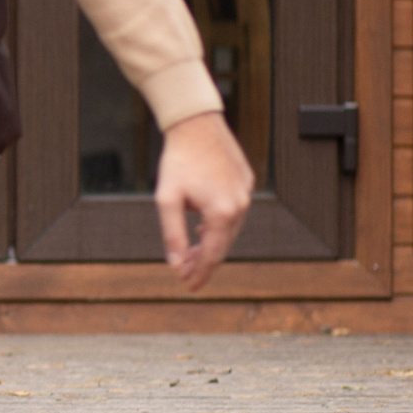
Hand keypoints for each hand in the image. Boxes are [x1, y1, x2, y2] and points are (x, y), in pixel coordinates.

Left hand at [154, 110, 254, 291]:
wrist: (196, 125)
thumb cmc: (178, 162)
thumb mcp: (167, 200)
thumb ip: (173, 235)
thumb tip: (177, 265)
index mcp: (222, 213)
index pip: (213, 255)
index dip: (200, 274)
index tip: (188, 287)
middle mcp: (240, 206)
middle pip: (223, 245)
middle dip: (204, 262)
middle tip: (185, 274)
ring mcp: (245, 194)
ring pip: (230, 230)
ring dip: (211, 243)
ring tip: (192, 255)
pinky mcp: (245, 183)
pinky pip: (234, 212)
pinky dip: (219, 225)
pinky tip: (203, 229)